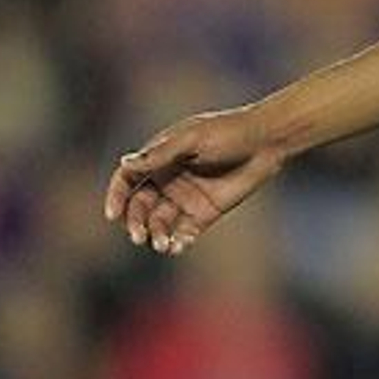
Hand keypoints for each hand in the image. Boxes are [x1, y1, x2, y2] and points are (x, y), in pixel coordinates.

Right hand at [103, 107, 283, 255]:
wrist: (266, 142)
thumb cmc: (227, 132)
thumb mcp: (191, 139)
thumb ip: (159, 155)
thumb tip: (124, 163)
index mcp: (159, 157)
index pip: (128, 178)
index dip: (117, 195)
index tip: (112, 214)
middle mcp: (168, 179)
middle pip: (140, 205)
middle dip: (136, 222)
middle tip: (138, 236)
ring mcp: (185, 198)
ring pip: (160, 222)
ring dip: (156, 234)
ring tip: (162, 244)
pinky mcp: (204, 214)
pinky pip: (184, 232)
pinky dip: (178, 242)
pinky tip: (178, 246)